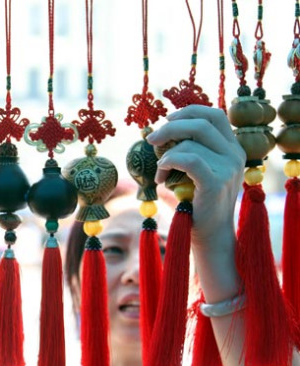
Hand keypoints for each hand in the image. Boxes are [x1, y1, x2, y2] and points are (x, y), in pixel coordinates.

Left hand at [146, 105, 244, 250]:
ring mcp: (229, 168)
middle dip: (170, 128)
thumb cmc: (196, 200)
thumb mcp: (195, 169)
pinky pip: (188, 160)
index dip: (189, 112)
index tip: (167, 120)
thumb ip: (188, 148)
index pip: (214, 115)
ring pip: (189, 145)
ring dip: (165, 157)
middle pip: (201, 124)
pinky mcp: (216, 182)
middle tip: (151, 140)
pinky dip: (169, 163)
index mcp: (232, 147)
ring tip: (160, 174)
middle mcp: (235, 154)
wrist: (208, 233)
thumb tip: (158, 131)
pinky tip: (162, 177)